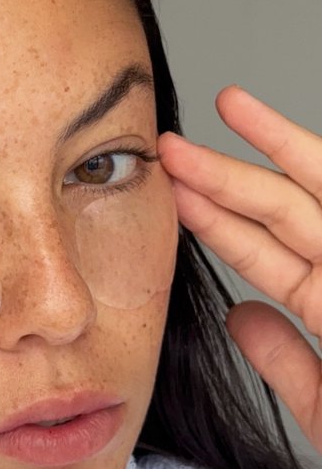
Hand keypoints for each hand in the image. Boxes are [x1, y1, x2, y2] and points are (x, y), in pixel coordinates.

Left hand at [157, 85, 321, 454]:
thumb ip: (287, 360)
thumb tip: (241, 315)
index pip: (270, 253)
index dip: (221, 218)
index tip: (175, 190)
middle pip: (292, 214)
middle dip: (231, 175)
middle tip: (172, 143)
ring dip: (280, 153)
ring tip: (230, 108)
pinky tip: (296, 145)